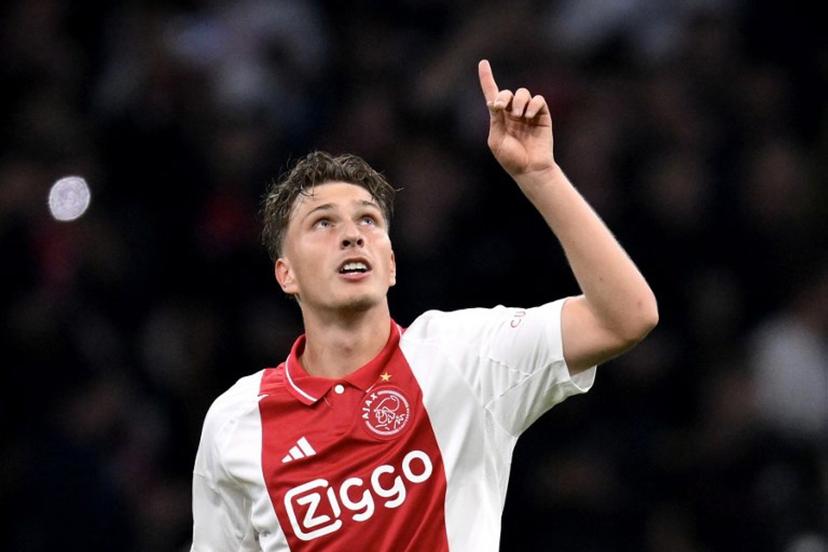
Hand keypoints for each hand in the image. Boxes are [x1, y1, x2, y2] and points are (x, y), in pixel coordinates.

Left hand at [478, 59, 554, 178]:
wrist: (530, 169)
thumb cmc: (511, 158)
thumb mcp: (496, 139)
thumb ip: (495, 119)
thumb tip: (493, 100)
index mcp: (499, 118)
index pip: (492, 94)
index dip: (487, 78)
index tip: (482, 63)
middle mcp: (513, 113)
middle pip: (507, 92)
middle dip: (504, 96)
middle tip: (502, 107)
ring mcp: (528, 113)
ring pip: (523, 93)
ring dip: (518, 101)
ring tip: (519, 115)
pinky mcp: (542, 115)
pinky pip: (538, 100)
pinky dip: (533, 104)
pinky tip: (529, 115)